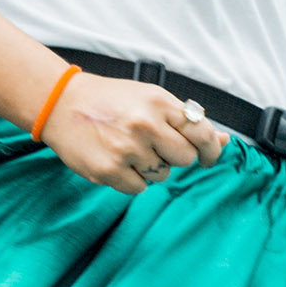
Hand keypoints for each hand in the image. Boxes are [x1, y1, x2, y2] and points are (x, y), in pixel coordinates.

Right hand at [38, 73, 229, 195]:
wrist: (61, 104)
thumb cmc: (109, 101)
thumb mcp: (149, 98)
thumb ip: (185, 119)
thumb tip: (225, 141)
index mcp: (159, 102)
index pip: (202, 133)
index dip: (211, 149)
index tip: (209, 156)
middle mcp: (146, 124)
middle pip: (185, 158)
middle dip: (174, 156)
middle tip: (154, 145)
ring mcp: (127, 149)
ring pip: (162, 175)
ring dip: (151, 167)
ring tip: (128, 148)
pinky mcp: (109, 171)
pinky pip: (139, 188)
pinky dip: (132, 179)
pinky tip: (117, 160)